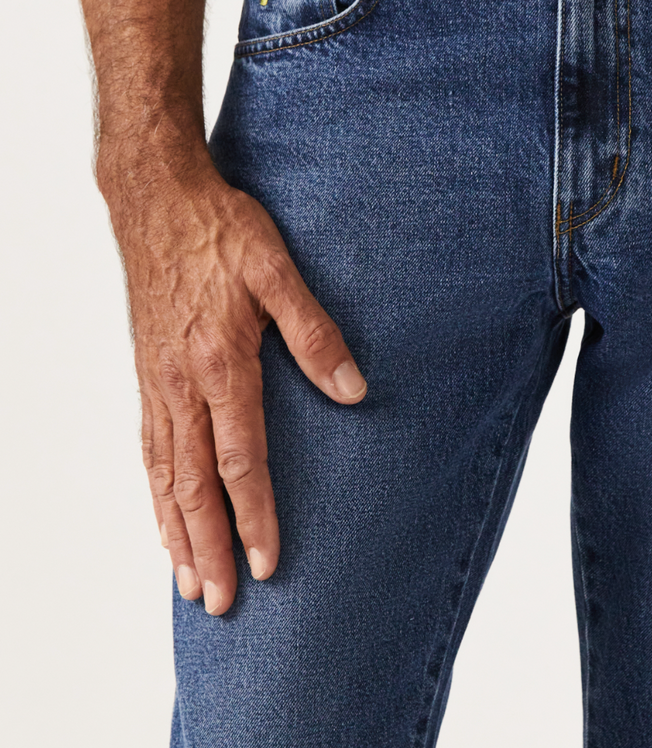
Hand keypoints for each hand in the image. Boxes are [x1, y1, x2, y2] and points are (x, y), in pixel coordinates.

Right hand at [105, 160, 366, 615]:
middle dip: (210, 547)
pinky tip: (165, 514)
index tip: (269, 565)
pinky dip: (156, 493)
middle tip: (222, 602)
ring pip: (165, 476)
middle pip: (194, 485)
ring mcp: (158, 383)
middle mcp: (182, 385)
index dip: (256, 517)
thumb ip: (315, 331)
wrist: (155, 200)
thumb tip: (354, 389)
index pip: (240, 460)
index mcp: (220, 364)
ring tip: (190, 582)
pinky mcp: (146, 374)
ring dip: (177, 533)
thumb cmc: (221, 231)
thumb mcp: (278, 269)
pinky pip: (149, 449)